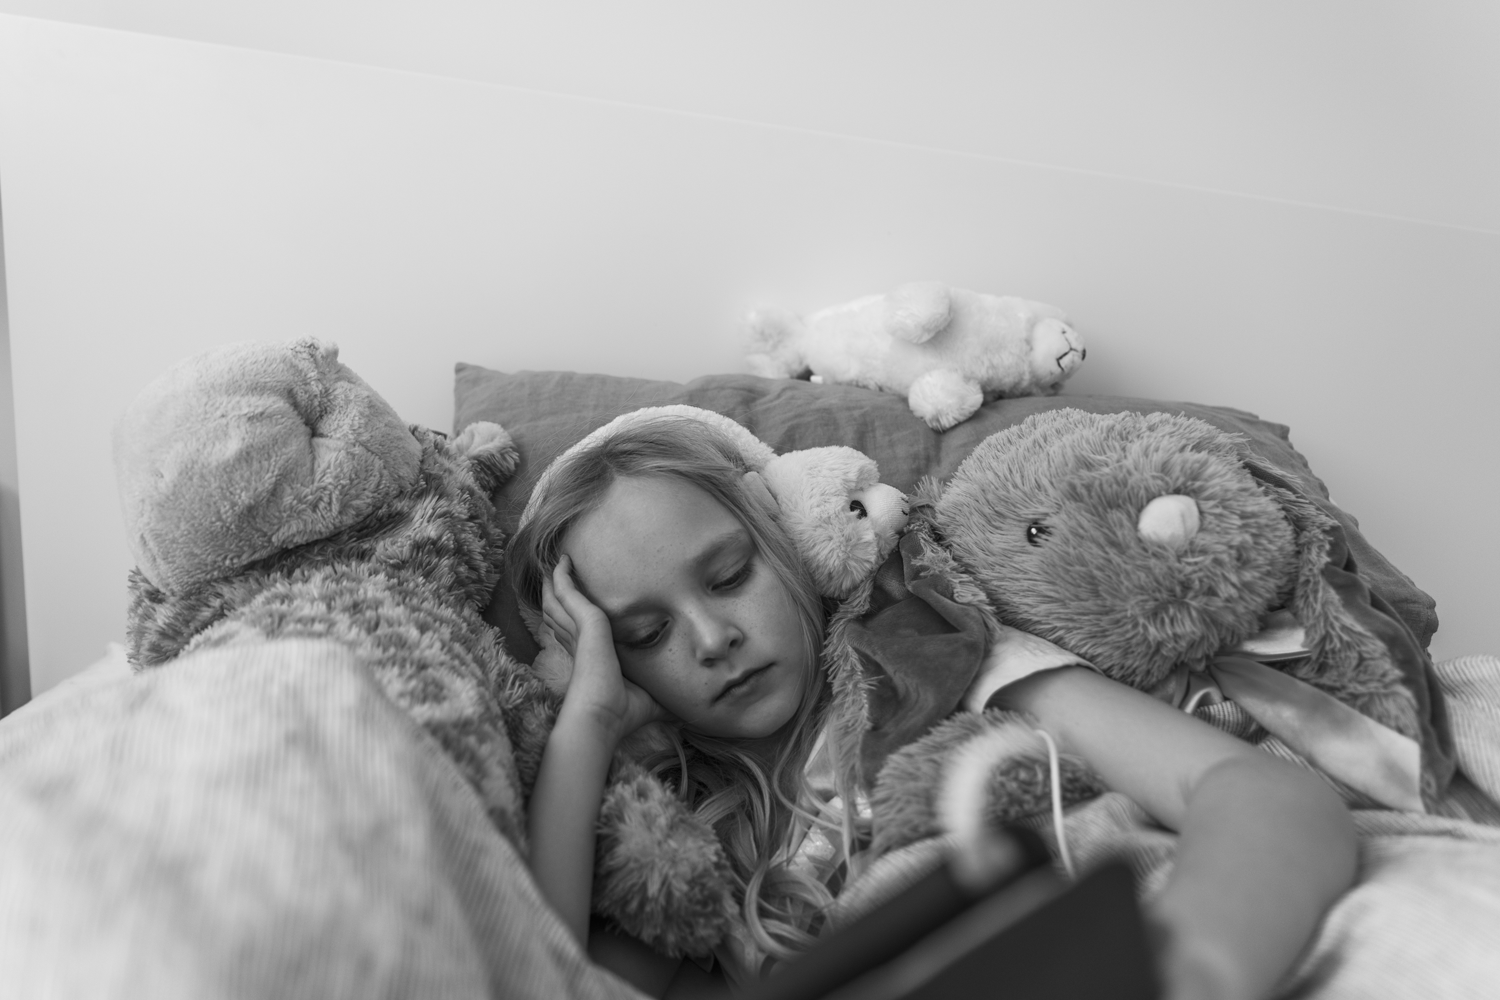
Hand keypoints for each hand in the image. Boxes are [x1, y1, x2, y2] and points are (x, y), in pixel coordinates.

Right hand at [542, 555, 669, 740]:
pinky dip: (564, 577)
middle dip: (557, 595)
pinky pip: (567, 593)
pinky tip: (566, 562)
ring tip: (558, 564)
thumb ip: (660, 700)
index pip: (574, 634)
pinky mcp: (585, 621)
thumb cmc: (621, 714)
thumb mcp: (646, 702)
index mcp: (589, 658)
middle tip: (555, 575)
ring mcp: (578, 631)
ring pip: (558, 601)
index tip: (572, 608)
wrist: (603, 717)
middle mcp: (578, 643)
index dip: (570, 620)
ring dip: (556, 583)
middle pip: (561, 613)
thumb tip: (684, 714)